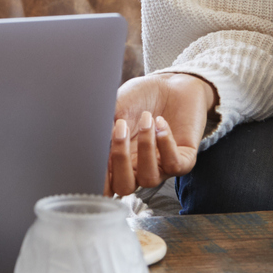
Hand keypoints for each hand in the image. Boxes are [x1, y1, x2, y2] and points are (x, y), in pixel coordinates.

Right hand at [105, 73, 214, 194]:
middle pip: (124, 187)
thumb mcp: (114, 109)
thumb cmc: (139, 99)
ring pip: (149, 178)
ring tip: (146, 118)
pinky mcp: (184, 161)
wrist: (170, 84)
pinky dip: (165, 144)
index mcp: (117, 160)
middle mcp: (138, 169)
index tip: (94, 155)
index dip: (99, 177)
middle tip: (121, 128)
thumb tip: (88, 138)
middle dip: (119, 159)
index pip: (105, 183)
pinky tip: (161, 123)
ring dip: (146, 147)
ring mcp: (161, 167)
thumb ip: (102, 126)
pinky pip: (174, 166)